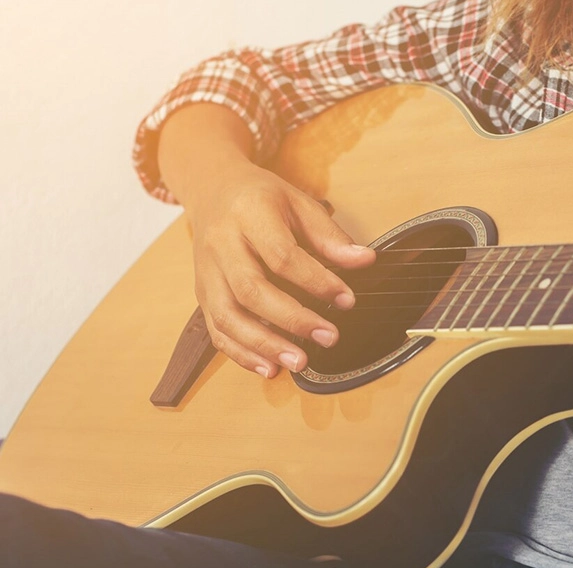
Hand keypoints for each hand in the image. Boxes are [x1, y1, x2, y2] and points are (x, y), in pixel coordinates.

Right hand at [183, 160, 374, 377]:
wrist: (212, 190)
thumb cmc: (260, 198)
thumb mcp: (298, 203)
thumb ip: (330, 236)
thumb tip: (364, 260)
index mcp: (248, 215)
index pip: (282, 255)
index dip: (317, 281)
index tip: (347, 300)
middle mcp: (221, 244)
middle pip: (251, 290)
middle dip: (293, 320)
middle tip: (329, 338)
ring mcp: (207, 271)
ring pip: (228, 316)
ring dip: (264, 345)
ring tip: (299, 362)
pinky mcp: (202, 293)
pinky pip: (216, 330)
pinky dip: (241, 353)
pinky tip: (269, 367)